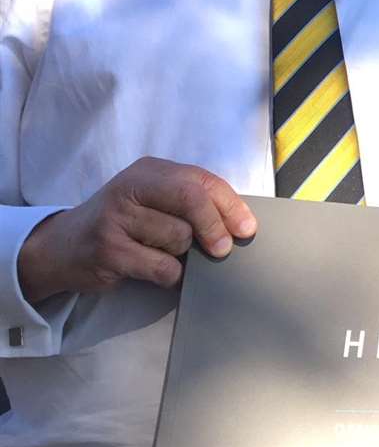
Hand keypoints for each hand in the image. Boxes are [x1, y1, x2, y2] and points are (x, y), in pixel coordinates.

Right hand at [17, 157, 256, 302]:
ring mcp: (116, 218)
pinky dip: (170, 275)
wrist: (62, 247)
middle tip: (223, 249)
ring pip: (179, 237)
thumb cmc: (122, 223)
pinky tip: (157, 271)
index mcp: (149, 170)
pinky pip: (161, 267)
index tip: (247, 228)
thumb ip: (190, 203)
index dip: (231, 205)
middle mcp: (130, 187)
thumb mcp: (153, 201)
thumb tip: (239, 224)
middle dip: (215, 227)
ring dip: (182, 254)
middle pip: (192, 200)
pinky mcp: (109, 251)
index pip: (202, 180)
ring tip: (163, 253)